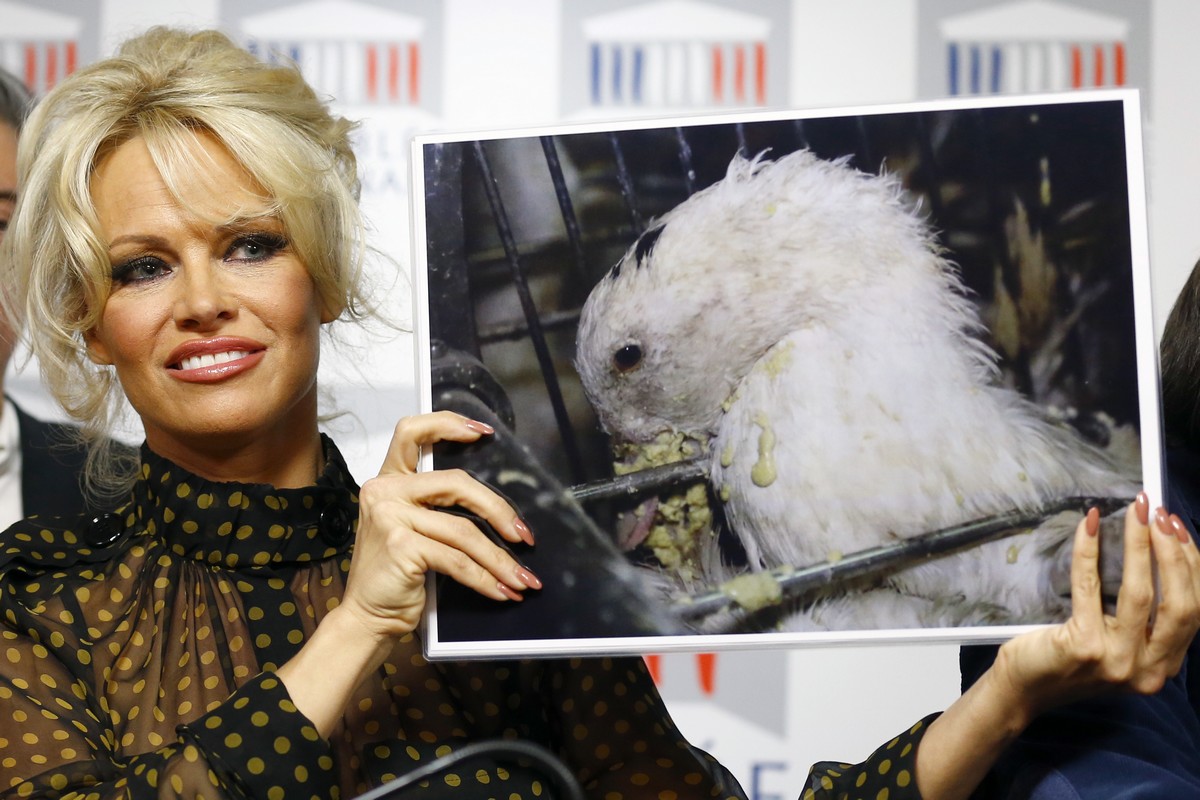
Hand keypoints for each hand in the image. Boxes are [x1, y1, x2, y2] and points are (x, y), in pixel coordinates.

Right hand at [339, 411, 539, 640]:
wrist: (368, 618)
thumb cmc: (396, 577)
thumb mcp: (412, 530)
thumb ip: (437, 508)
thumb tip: (498, 507)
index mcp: (388, 481)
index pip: (411, 432)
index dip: (447, 424)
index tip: (483, 432)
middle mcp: (385, 492)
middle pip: (456, 483)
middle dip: (498, 510)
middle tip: (524, 535)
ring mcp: (391, 517)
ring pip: (464, 531)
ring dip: (500, 559)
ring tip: (522, 578)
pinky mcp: (402, 545)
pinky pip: (457, 560)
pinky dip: (485, 578)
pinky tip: (501, 590)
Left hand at [992, 493, 1199, 725]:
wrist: (1025, 688)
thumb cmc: (1071, 657)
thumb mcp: (1121, 645)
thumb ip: (1147, 619)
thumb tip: (1160, 553)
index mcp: (1164, 664)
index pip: (1194, 609)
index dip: (1191, 564)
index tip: (1178, 527)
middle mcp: (1149, 668)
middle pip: (1179, 603)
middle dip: (1173, 552)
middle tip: (1158, 513)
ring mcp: (1117, 660)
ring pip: (1141, 593)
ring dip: (1139, 545)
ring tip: (1135, 511)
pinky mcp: (1083, 646)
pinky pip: (1089, 586)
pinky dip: (1089, 550)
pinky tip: (1089, 525)